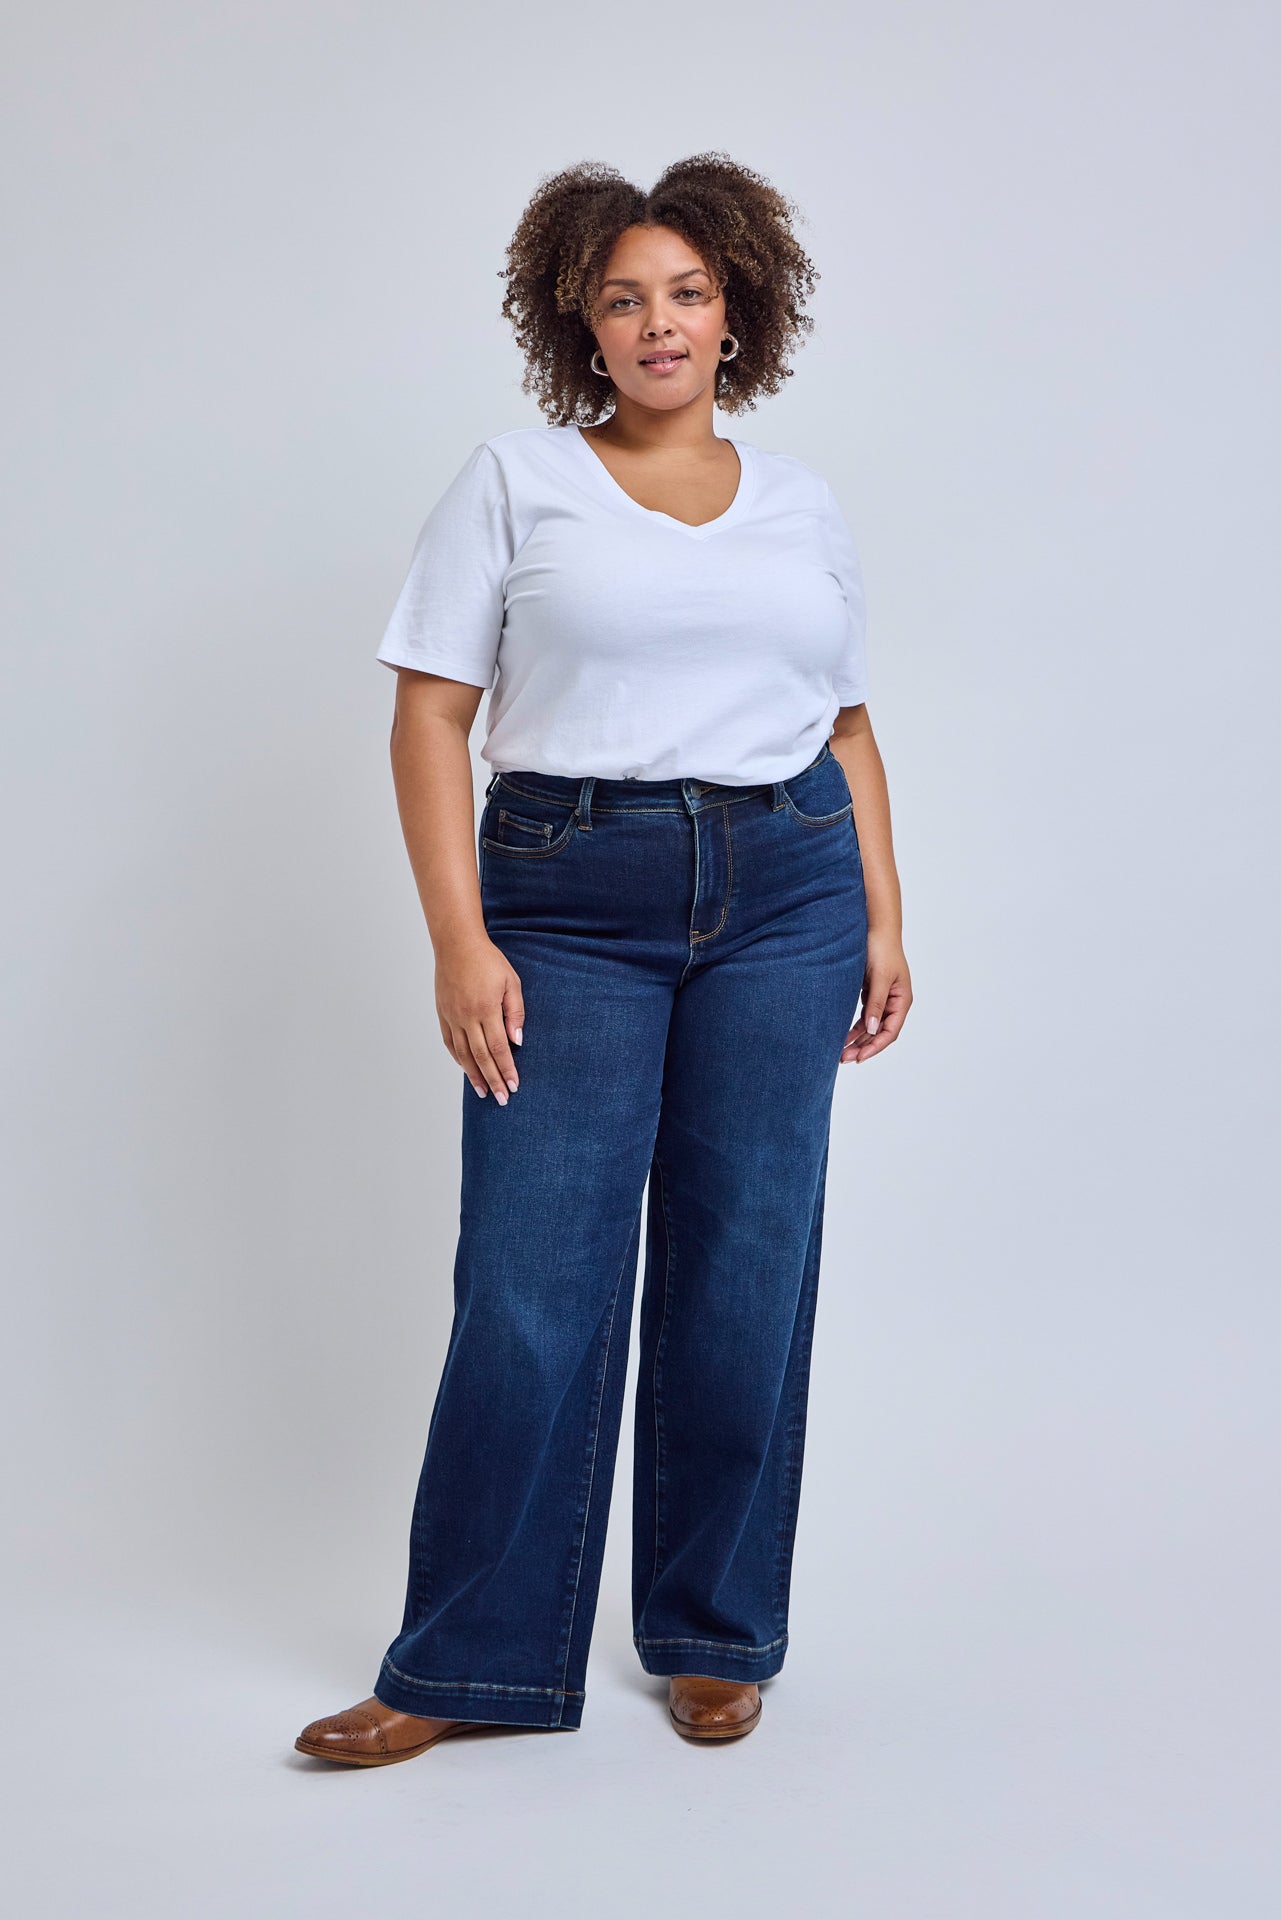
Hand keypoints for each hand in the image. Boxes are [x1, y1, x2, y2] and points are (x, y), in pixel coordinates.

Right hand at [435, 934, 524, 1104]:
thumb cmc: (488, 961)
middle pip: (481, 1056)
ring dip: (474, 1075)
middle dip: (493, 1080)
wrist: (457, 944)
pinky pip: (450, 1042)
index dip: (507, 1069)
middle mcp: (467, 1017)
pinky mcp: (443, 1013)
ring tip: (484, 1092)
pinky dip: (459, 1058)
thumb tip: (517, 1040)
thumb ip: (515, 1012)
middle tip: (502, 1099)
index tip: (514, 1085)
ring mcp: (452, 1016)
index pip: (499, 1048)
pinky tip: (466, 1069)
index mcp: (486, 1009)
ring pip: (463, 1054)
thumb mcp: (511, 982)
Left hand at [841, 928, 912, 1065]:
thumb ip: (875, 1004)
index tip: (859, 1057)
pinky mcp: (871, 993)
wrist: (875, 928)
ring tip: (840, 1053)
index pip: (890, 1031)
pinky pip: (864, 1016)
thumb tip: (871, 1029)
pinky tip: (843, 1036)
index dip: (875, 1046)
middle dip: (863, 1047)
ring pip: (870, 1027)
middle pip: (879, 1033)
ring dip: (857, 1040)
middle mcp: (894, 1002)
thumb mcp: (878, 977)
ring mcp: (882, 999)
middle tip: (843, 1059)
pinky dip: (854, 1027)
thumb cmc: (881, 949)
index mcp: (901, 1000)